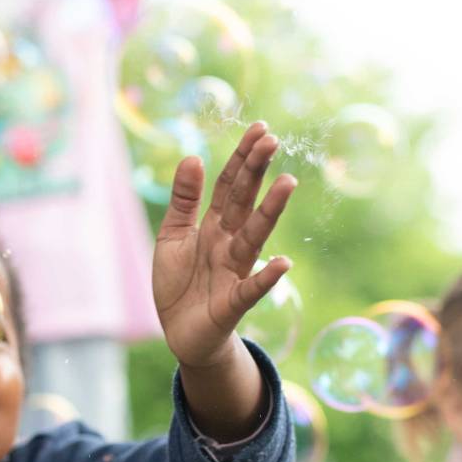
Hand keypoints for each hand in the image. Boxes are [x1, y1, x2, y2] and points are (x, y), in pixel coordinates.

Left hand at [152, 122, 296, 371]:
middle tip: (273, 140)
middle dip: (257, 172)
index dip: (242, 158)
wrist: (180, 333)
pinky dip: (266, 277)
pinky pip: (251, 288)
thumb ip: (183, 200)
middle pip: (245, 202)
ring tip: (288, 184)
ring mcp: (234, 271)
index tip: (260, 128)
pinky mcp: (232, 303)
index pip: (230, 185)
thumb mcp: (173, 235)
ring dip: (270, 211)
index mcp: (214, 225)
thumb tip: (192, 156)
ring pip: (254, 236)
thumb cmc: (180, 283)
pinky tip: (282, 263)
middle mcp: (229, 243)